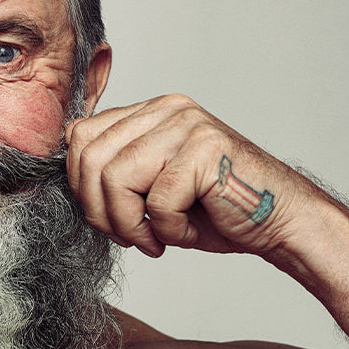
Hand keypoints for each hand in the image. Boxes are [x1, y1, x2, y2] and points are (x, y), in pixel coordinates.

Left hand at [65, 94, 309, 258]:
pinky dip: (167, 230)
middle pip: (90, 156)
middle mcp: (167, 109)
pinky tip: (186, 232)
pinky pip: (158, 200)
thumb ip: (115, 172)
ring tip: (154, 239)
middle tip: (127, 236)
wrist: (280, 223)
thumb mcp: (151, 187)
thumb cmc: (215, 211)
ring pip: (116, 177)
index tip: (106, 218)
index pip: (81, 136)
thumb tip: (69, 175)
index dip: (81, 185)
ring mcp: (187, 125)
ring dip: (128, 224)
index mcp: (149, 112)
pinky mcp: (206, 150)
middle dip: (98, 209)